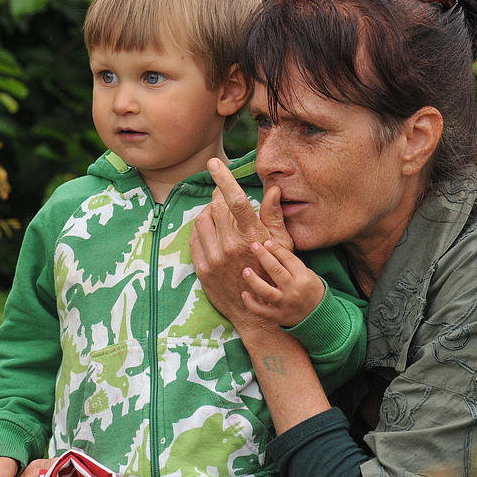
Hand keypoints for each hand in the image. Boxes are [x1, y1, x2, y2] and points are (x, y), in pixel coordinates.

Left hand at [191, 158, 291, 324]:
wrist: (256, 313)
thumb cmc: (273, 274)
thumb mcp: (282, 246)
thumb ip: (274, 216)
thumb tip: (272, 189)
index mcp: (252, 237)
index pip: (236, 201)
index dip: (224, 179)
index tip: (214, 163)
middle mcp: (231, 246)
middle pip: (216, 207)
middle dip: (218, 198)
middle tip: (224, 199)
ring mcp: (214, 259)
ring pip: (202, 220)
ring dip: (208, 213)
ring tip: (220, 219)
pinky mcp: (202, 269)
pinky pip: (194, 238)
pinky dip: (201, 230)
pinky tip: (212, 234)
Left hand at [242, 240, 324, 327]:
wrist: (320, 316)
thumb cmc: (310, 290)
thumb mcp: (308, 275)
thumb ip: (292, 265)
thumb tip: (272, 249)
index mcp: (304, 278)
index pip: (288, 259)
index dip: (276, 249)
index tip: (266, 242)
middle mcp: (294, 291)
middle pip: (276, 271)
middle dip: (263, 256)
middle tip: (253, 245)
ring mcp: (286, 305)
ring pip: (267, 292)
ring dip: (254, 280)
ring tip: (246, 270)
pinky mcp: (278, 317)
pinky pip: (261, 311)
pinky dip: (251, 304)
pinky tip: (244, 294)